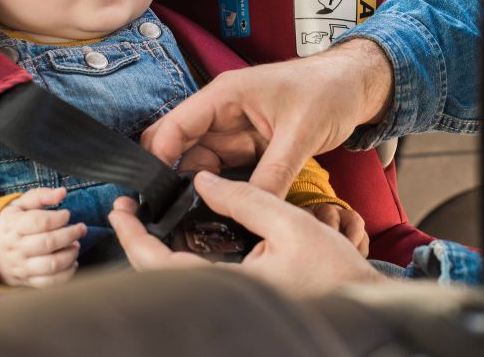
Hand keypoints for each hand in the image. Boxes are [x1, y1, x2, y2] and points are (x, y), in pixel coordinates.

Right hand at [0, 187, 85, 287]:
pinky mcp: (27, 281)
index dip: (58, 218)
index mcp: (13, 226)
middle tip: (81, 228)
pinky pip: (49, 283)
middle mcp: (16, 248)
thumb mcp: (19, 205)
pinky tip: (72, 262)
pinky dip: (66, 274)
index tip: (66, 214)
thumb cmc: (10, 224)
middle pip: (48, 243)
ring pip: (51, 265)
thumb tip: (62, 192)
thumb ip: (41, 196)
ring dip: (70, 254)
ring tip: (75, 245)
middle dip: (71, 234)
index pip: (39, 222)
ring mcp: (21, 267)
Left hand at [109, 172, 386, 296]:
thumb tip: (203, 180)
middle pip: (161, 277)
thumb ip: (245, 199)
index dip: (134, 237)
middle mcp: (225, 299)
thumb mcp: (291, 223)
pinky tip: (183, 236)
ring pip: (177, 280)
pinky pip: (198, 281)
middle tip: (127, 211)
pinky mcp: (240, 301)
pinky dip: (181, 258)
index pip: (162, 266)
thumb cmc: (335, 270)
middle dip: (138, 243)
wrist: (363, 302)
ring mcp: (231, 302)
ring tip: (149, 218)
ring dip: (157, 251)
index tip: (120, 211)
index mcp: (231, 286)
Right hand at [141, 39, 393, 196]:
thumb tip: (251, 208)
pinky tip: (222, 212)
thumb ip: (274, 173)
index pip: (175, 127)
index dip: (158, 159)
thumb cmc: (328, 91)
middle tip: (171, 217)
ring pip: (202, 165)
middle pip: (180, 149)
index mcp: (225, 96)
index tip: (153, 195)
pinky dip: (223, 191)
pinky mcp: (250, 147)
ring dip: (198, 190)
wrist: (356, 86)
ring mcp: (235, 131)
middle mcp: (223, 113)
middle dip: (172, 180)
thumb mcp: (301, 134)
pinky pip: (226, 172)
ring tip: (196, 221)